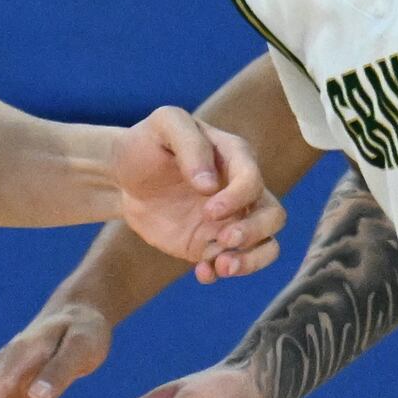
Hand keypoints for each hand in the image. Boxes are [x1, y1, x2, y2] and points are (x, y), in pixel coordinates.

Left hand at [110, 107, 282, 281]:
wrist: (124, 177)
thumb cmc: (147, 144)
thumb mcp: (165, 125)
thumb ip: (190, 144)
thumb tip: (209, 184)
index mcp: (234, 157)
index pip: (253, 180)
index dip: (238, 198)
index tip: (210, 210)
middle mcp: (240, 190)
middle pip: (273, 215)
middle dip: (254, 232)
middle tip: (224, 241)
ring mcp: (230, 220)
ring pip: (266, 244)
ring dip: (251, 260)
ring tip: (221, 267)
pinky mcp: (213, 243)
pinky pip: (234, 263)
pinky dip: (222, 272)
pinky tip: (201, 272)